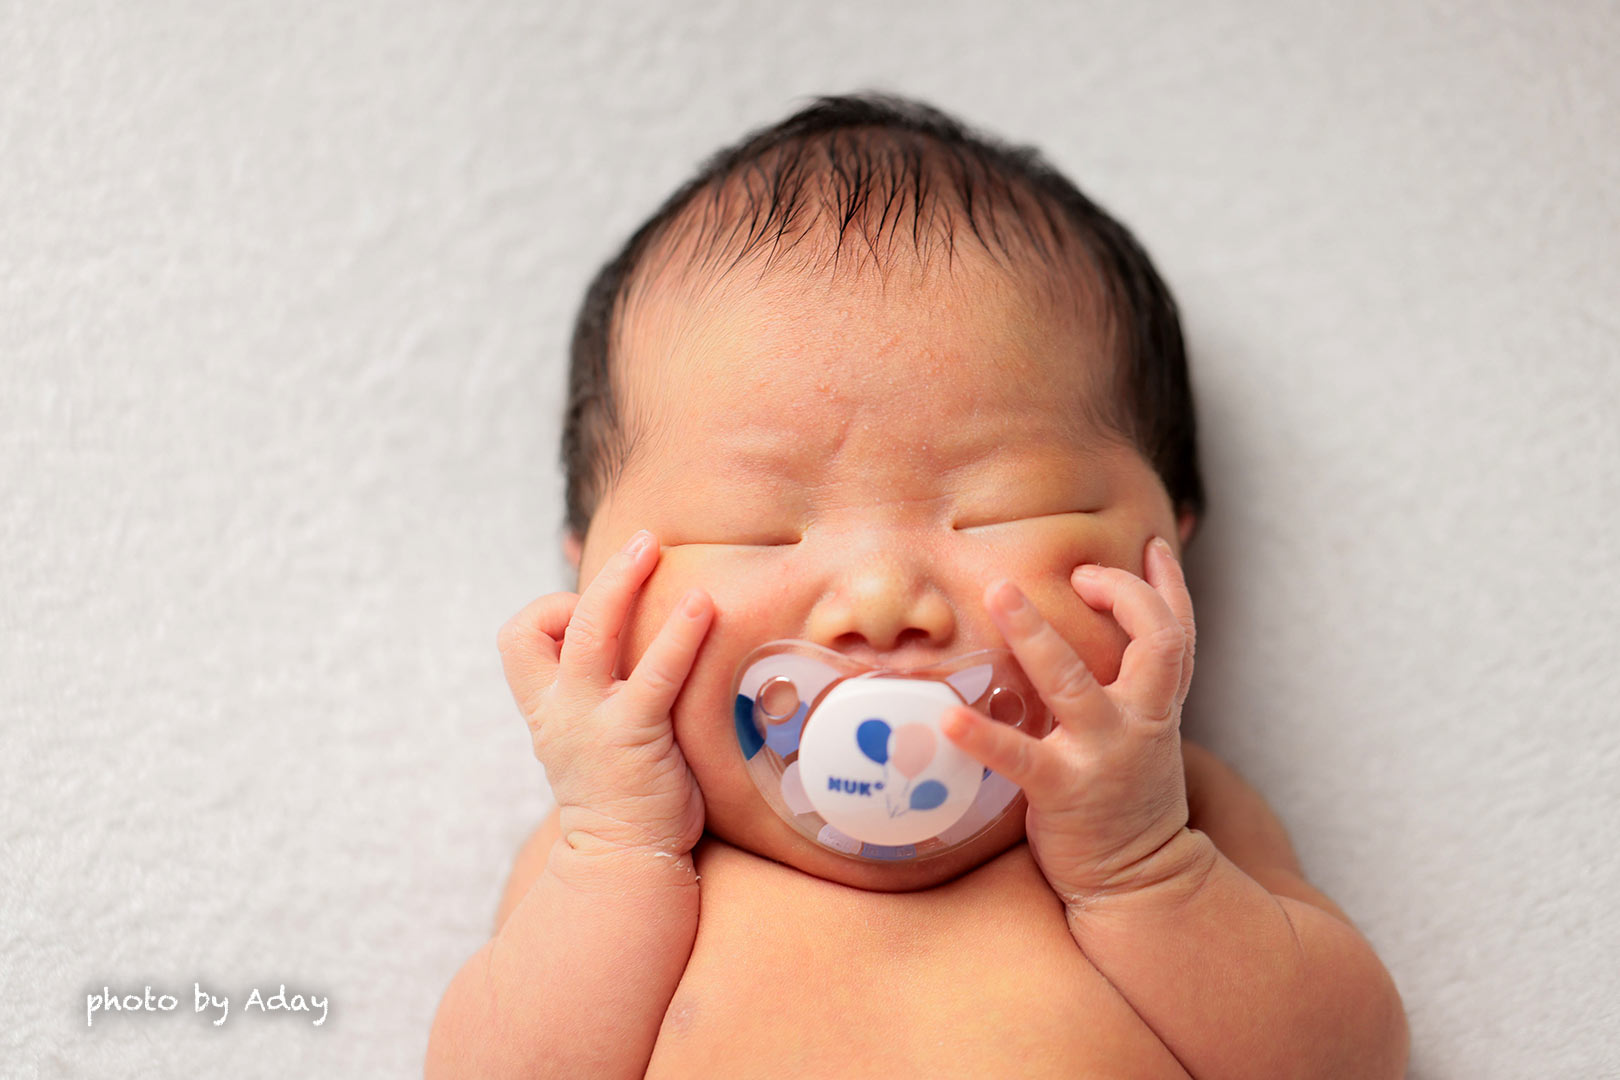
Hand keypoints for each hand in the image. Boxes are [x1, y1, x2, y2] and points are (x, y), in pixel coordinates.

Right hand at [496, 529, 712, 859]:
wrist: (624, 861)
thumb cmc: (621, 790)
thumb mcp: (590, 734)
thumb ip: (597, 688)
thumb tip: (623, 636)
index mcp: (544, 706)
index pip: (520, 636)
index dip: (554, 612)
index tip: (597, 619)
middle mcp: (560, 708)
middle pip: (552, 622)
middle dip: (601, 577)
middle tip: (643, 543)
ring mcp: (593, 720)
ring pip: (592, 632)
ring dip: (622, 582)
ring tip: (655, 547)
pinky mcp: (635, 735)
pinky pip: (654, 672)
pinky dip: (676, 634)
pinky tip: (701, 606)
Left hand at [941, 535, 1196, 903]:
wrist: (1143, 883)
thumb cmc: (1129, 801)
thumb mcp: (1144, 738)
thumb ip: (1130, 691)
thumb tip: (1107, 647)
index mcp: (1156, 705)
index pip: (1178, 633)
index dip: (1168, 587)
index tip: (1151, 546)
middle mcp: (1139, 721)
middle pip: (1152, 641)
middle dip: (1119, 594)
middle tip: (1077, 568)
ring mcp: (1103, 755)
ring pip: (1074, 682)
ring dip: (1036, 633)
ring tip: (998, 592)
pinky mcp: (1064, 791)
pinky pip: (1019, 757)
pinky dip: (983, 736)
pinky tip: (949, 717)